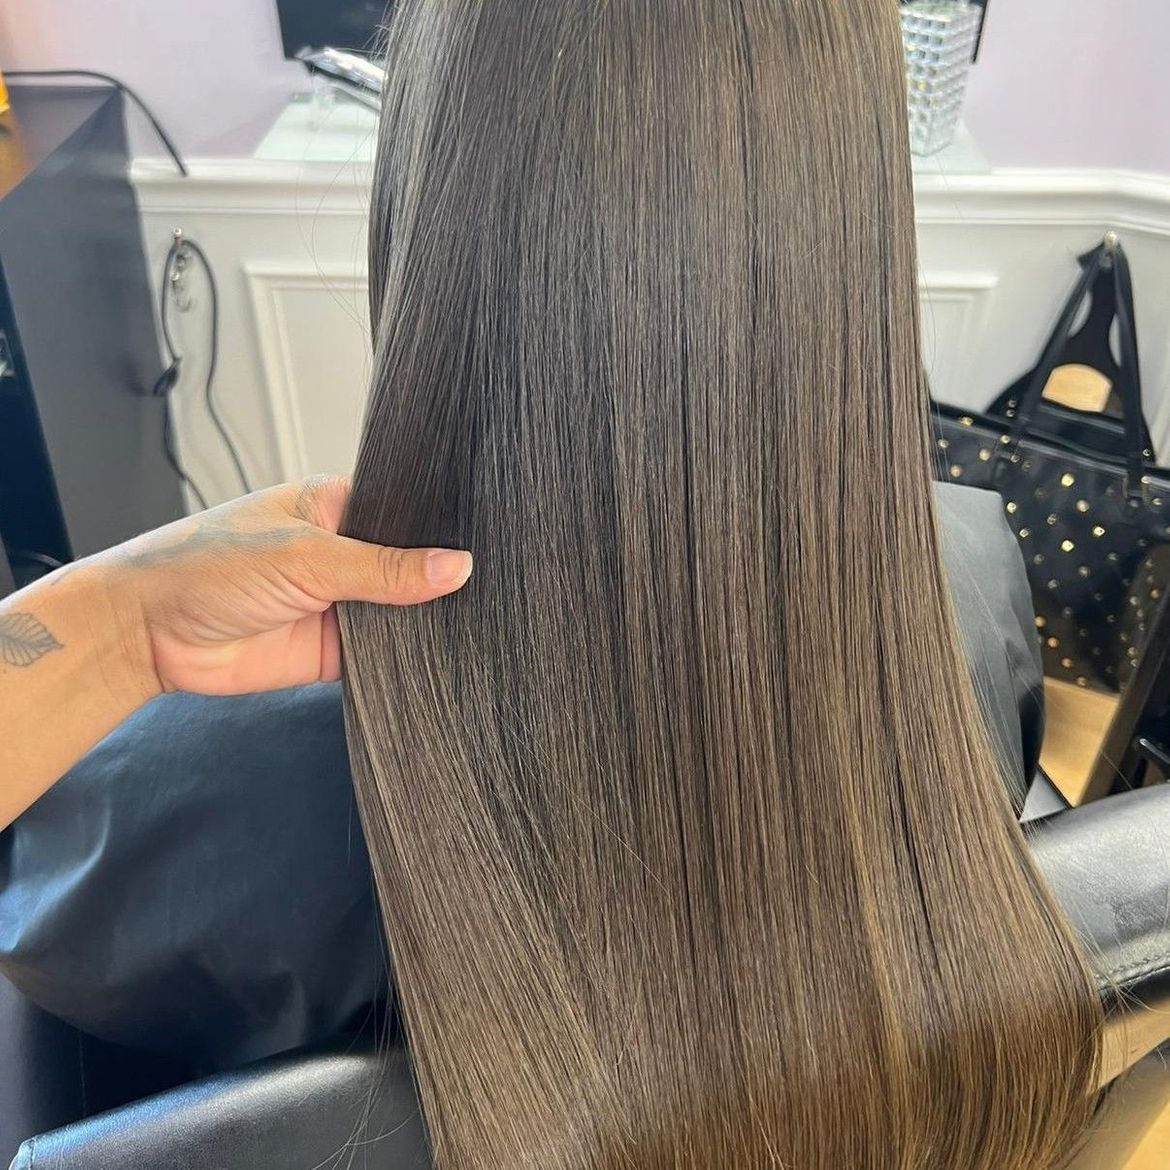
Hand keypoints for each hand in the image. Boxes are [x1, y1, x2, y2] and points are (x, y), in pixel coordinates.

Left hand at [109, 475, 471, 697]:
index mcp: (336, 506)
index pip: (407, 513)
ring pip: (401, 613)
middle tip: (491, 589)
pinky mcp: (333, 651)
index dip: (443, 530)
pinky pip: (382, 656)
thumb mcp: (306, 557)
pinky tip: (436, 658)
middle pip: (410, 567)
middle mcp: (343, 553)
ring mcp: (339, 603)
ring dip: (423, 623)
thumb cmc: (208, 566)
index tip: (488, 544)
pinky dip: (403, 661)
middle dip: (438, 580)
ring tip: (474, 624)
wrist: (148, 634)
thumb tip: (456, 567)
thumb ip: (383, 568)